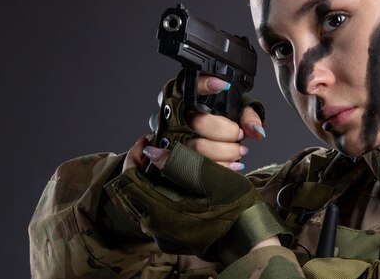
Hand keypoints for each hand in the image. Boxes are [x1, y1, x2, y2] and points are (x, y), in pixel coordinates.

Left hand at [107, 139, 288, 262]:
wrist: (251, 239)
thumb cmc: (236, 209)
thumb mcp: (213, 178)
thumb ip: (181, 162)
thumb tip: (152, 150)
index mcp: (161, 212)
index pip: (128, 180)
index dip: (135, 156)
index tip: (147, 139)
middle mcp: (155, 227)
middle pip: (134, 188)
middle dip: (144, 164)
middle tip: (160, 144)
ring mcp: (162, 234)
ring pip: (144, 198)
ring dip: (153, 176)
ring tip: (170, 158)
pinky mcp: (171, 236)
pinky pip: (156, 209)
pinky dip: (162, 190)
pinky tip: (178, 178)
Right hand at [124, 75, 265, 172]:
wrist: (205, 146)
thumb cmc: (219, 127)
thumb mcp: (236, 115)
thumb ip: (249, 117)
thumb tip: (256, 131)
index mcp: (188, 99)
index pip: (188, 86)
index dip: (203, 84)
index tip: (223, 85)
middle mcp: (175, 116)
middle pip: (198, 122)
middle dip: (224, 131)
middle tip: (239, 135)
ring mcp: (171, 139)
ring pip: (197, 147)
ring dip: (224, 152)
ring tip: (239, 151)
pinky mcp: (173, 160)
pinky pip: (194, 167)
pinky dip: (218, 168)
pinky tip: (232, 165)